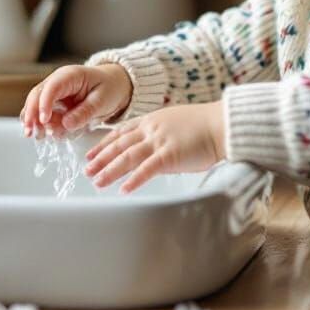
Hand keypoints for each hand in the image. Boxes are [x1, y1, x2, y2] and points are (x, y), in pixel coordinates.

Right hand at [20, 64, 131, 136]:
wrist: (114, 85)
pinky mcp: (55, 104)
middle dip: (31, 114)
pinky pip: (43, 114)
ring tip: (38, 137)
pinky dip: (42, 125)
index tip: (43, 120)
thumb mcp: (102, 100)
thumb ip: (85, 112)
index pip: (52, 87)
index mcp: (70, 76)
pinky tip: (44, 135)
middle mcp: (58, 82)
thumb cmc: (109, 88)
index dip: (44, 104)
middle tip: (30, 132)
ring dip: (34, 122)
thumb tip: (66, 124)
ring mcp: (54, 93)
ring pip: (36, 106)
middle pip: (37, 96)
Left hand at [83, 101, 225, 194]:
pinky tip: (123, 189)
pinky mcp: (170, 154)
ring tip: (97, 182)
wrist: (222, 124)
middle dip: (101, 158)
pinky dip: (134, 180)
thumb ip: (160, 136)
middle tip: (87, 170)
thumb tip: (151, 152)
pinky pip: (147, 169)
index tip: (91, 153)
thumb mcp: (176, 123)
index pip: (121, 132)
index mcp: (152, 120)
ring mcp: (160, 141)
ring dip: (110, 170)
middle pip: (119, 145)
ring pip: (127, 156)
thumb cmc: (205, 126)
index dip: (104, 143)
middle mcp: (152, 129)